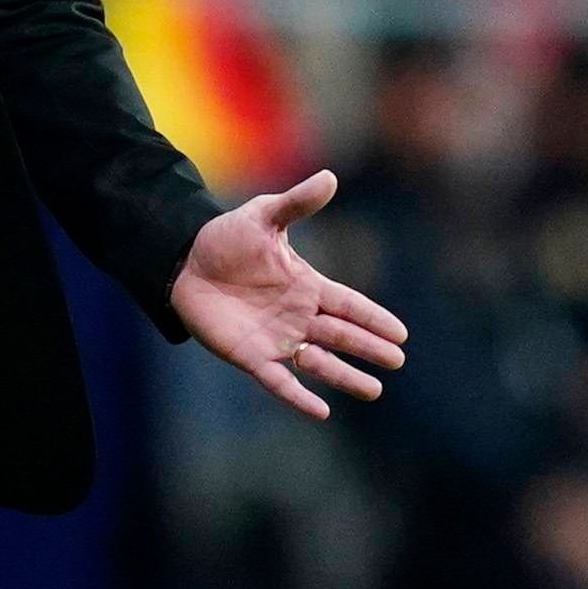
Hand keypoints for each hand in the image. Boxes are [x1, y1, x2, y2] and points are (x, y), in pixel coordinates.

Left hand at [170, 171, 409, 419]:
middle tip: (397, 361)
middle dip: (369, 348)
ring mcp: (277, 339)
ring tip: (374, 390)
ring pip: (320, 362)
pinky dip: (299, 396)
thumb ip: (297, 204)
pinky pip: (279, 381)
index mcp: (307, 286)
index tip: (401, 334)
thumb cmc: (227, 238)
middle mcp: (298, 316)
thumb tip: (330, 177)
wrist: (185, 262)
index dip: (374, 318)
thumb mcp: (264, 216)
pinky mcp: (251, 356)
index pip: (350, 304)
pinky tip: (321, 411)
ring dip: (345, 377)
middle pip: (342, 335)